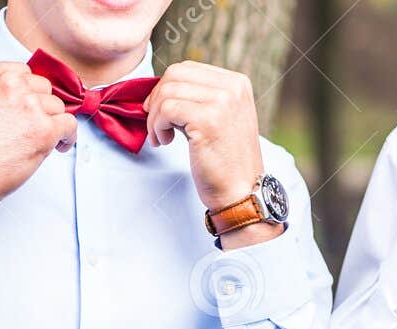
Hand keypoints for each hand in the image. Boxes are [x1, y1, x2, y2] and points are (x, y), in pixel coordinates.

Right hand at [0, 62, 78, 220]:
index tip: (27, 107)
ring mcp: (28, 105)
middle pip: (43, 87)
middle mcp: (8, 84)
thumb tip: (13, 99)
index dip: (28, 93)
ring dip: (53, 123)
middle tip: (34, 128)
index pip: (23, 72)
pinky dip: (67, 137)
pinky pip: (69, 125)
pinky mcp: (44, 129)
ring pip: (57, 106)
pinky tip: (57, 146)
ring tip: (42, 141)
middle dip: (41, 107)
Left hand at [142, 62, 280, 248]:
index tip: (160, 112)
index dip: (165, 88)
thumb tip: (161, 88)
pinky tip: (164, 142)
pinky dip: (157, 127)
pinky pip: (166, 110)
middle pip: (174, 75)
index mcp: (237, 83)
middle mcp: (232, 87)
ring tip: (160, 137)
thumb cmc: (225, 161)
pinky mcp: (208, 120)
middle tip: (156, 126)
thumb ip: (199, 98)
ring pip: (167, 92)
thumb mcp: (219, 118)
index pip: (187, 68)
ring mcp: (222, 102)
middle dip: (156, 100)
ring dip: (155, 117)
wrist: (241, 191)